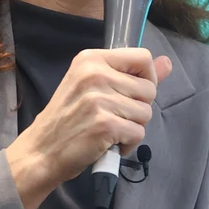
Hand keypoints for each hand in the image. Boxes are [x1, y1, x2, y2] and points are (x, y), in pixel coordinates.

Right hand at [5, 47, 173, 208]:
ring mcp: (99, 99)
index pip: (143, 57)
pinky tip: (109, 143)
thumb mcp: (93, 87)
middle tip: (115, 116)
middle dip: (138, 108)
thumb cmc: (68, 119)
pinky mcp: (105, 124)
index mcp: (91, 59)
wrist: (41, 151)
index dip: (147, 78)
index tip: (133, 93)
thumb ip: (132, 75)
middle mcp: (95, 74)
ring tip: (110, 130)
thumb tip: (167, 63)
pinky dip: (128, 144)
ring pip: (146, 113)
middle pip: (149, 89)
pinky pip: (139, 133)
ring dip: (133, 127)